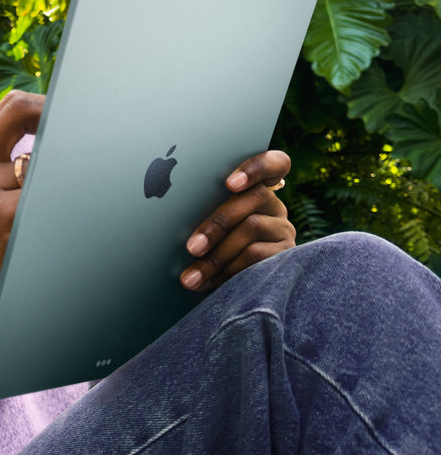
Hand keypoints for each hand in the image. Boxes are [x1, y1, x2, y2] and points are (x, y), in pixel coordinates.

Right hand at [0, 90, 43, 344]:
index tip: (66, 115)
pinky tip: (44, 232)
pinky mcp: (2, 214)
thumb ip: (5, 163)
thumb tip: (55, 129)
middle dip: (56, 120)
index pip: (8, 107)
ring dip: (54, 183)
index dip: (42, 105)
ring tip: (43, 217)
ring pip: (43, 161)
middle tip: (81, 136)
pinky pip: (47, 192)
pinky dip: (57, 208)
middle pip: (22, 113)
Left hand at [179, 150, 294, 291]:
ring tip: (191, 276)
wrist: (231, 291)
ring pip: (252, 226)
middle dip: (217, 223)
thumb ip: (200, 207)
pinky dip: (229, 270)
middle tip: (191, 247)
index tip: (230, 183)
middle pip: (254, 196)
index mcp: (254, 187)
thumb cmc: (206, 245)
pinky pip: (259, 256)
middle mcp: (274, 205)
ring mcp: (282, 228)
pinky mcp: (286, 255)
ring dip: (217, 254)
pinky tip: (208, 283)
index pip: (274, 163)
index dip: (256, 167)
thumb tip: (168, 205)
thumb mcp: (204, 223)